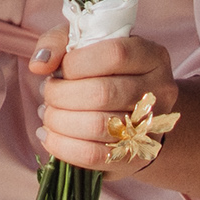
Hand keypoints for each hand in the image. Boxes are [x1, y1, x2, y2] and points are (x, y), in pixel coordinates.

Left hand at [29, 33, 181, 171]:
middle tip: (48, 94)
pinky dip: (62, 146)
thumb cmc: (100, 70)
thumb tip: (40, 64)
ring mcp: (151, 127)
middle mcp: (159, 91)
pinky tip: (48, 136)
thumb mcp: (81, 42)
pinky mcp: (135, 157)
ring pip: (98, 126)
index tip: (60, 70)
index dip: (77, 63)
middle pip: (103, 93)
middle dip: (61, 94)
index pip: (115, 54)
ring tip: (48, 114)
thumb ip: (57, 42)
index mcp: (151, 56)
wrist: (131, 111)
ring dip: (59, 121)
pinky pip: (94, 156)